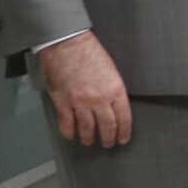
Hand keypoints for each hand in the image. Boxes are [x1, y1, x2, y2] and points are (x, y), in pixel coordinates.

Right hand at [42, 33, 132, 147]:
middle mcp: (99, 100)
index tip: (123, 139)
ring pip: (87, 128)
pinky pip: (66, 123)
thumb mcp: (112, 70)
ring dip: (89, 138)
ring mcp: (79, 102)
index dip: (124, 131)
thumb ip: (114, 90)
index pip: (124, 118)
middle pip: (107, 126)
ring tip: (90, 142)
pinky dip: (69, 132)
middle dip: (108, 138)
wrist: (66, 44)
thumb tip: (114, 105)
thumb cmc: (90, 52)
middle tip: (108, 143)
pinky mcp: (62, 102)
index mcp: (115, 90)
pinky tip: (71, 136)